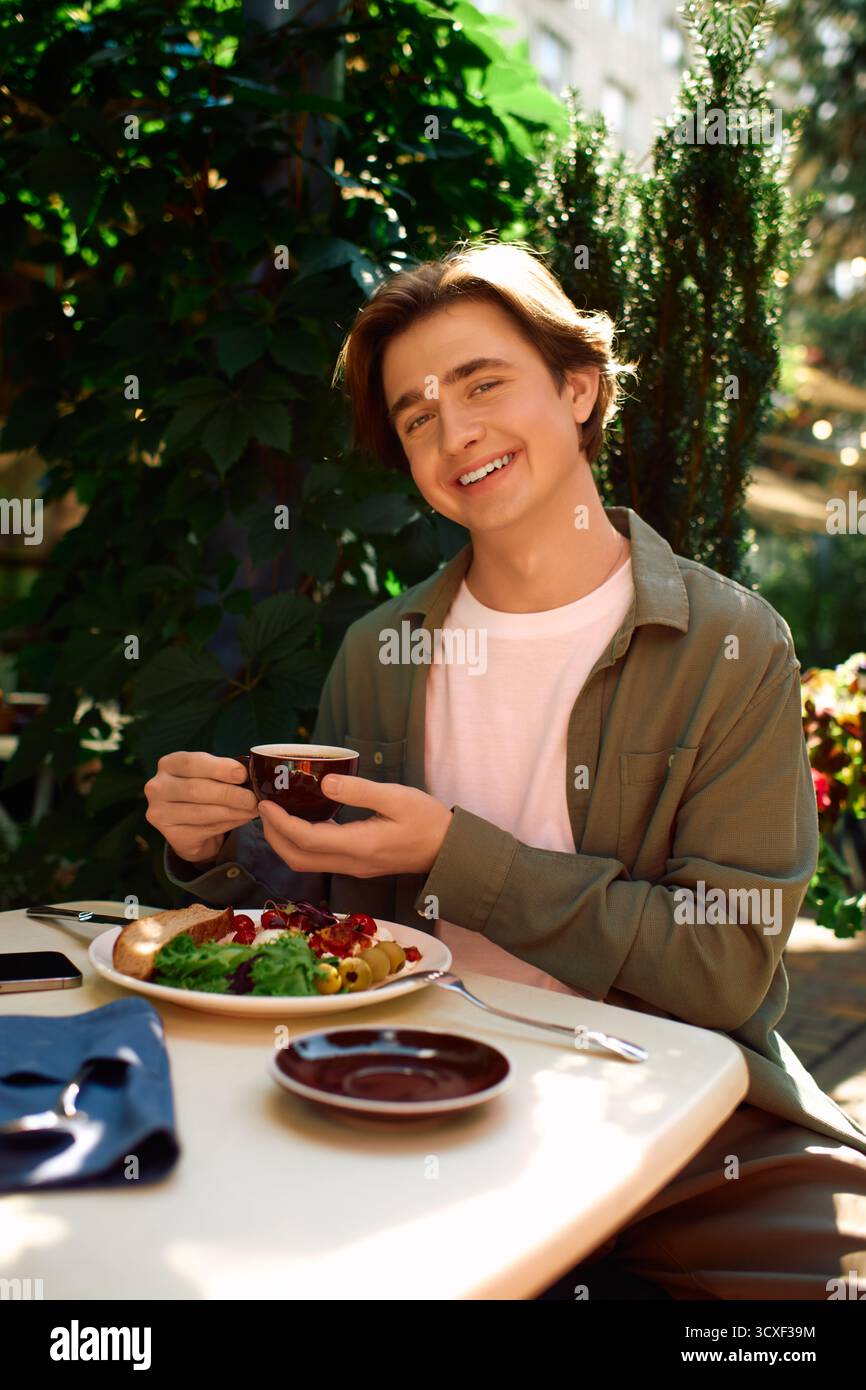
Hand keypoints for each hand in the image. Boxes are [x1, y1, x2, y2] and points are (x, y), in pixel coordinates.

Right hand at [144, 751, 258, 863]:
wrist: (189, 825)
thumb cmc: (203, 789)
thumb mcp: (209, 774)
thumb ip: (225, 771)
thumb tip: (252, 774)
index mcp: (168, 764)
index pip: (191, 763)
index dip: (218, 768)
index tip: (242, 774)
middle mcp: (157, 787)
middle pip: (196, 790)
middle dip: (229, 794)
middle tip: (252, 798)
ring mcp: (161, 813)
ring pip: (201, 812)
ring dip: (232, 811)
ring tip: (252, 809)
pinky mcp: (173, 836)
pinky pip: (205, 829)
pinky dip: (228, 824)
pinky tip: (242, 819)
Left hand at [258, 774, 453, 878]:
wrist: (449, 850)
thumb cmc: (428, 821)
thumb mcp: (397, 797)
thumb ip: (359, 790)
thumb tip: (324, 781)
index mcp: (359, 845)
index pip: (307, 839)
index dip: (280, 824)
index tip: (266, 803)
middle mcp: (352, 862)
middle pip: (298, 859)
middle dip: (274, 836)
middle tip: (264, 808)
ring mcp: (354, 867)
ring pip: (306, 863)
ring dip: (285, 843)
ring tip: (276, 815)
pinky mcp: (358, 865)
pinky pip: (320, 860)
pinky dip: (301, 844)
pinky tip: (302, 822)